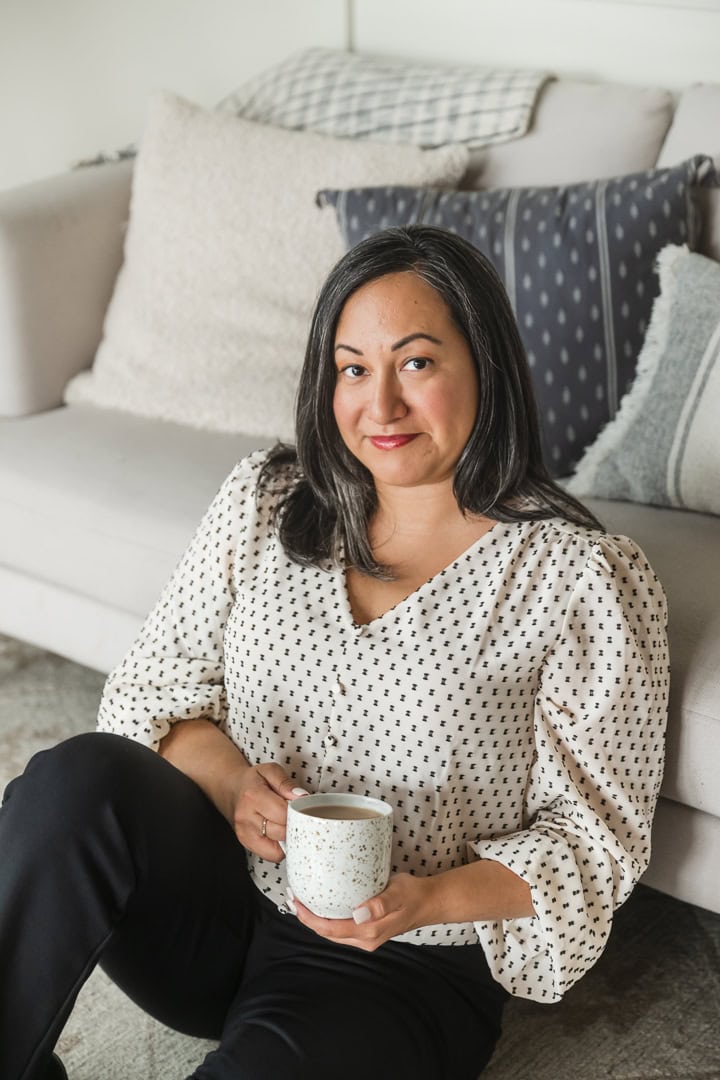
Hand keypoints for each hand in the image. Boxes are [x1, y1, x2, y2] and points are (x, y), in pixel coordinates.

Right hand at [231, 762, 307, 862]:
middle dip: (293, 826)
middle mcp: (246, 818)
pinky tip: (278, 833)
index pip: (283, 815)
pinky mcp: (246, 844)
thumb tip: (301, 797)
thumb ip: (286, 782)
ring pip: (277, 849)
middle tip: (294, 815)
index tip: (299, 807)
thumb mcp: (270, 770)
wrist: (231, 788)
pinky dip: (279, 847)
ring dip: (286, 839)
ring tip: (285, 824)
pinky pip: (271, 855)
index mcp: (253, 796)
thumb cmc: (252, 780)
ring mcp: (244, 833)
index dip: (296, 812)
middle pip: (281, 833)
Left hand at [288, 873, 434, 950]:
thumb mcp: (399, 893)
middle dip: (307, 919)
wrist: (430, 902)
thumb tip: (360, 913)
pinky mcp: (368, 930)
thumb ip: (381, 902)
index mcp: (370, 932)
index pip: (331, 929)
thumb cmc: (415, 895)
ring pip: (333, 932)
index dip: (310, 918)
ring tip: (302, 900)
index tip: (296, 901)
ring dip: (316, 919)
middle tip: (292, 897)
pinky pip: (342, 928)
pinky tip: (323, 904)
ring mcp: (366, 937)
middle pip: (328, 933)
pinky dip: (328, 918)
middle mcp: (366, 939)